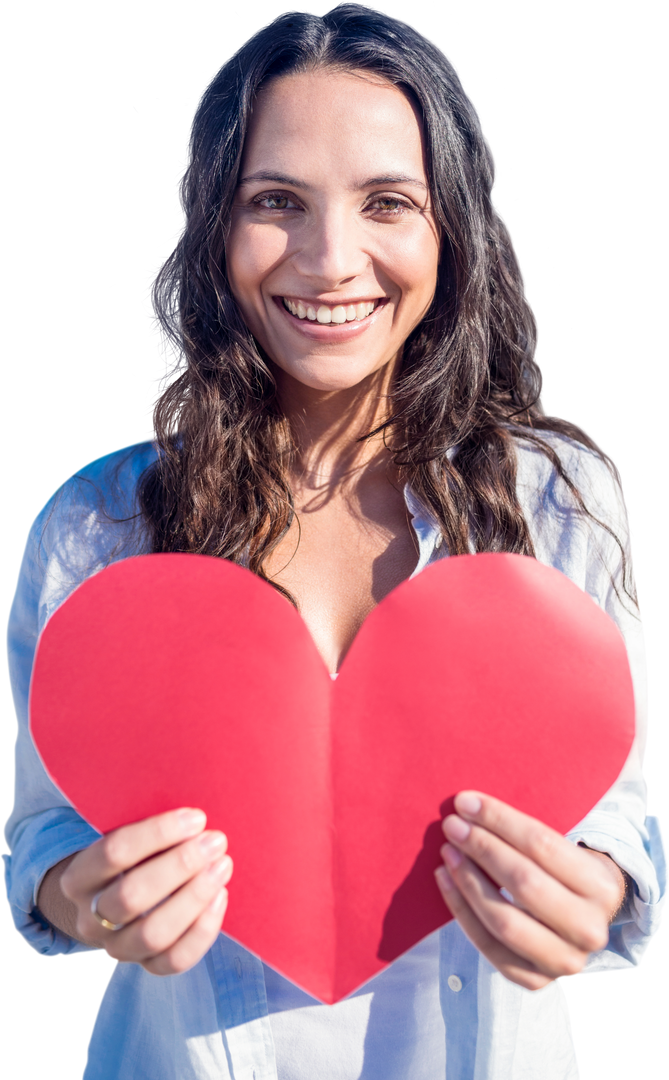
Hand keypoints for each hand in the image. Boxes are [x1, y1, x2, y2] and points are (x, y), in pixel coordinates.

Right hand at [60, 808, 232, 975]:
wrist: (111, 898)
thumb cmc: (130, 856)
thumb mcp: (125, 836)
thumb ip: (151, 831)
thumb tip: (195, 819)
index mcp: (79, 877)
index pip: (114, 853)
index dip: (158, 834)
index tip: (196, 818)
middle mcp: (90, 917)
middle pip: (131, 897)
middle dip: (180, 866)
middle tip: (215, 842)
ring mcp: (116, 947)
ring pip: (153, 934)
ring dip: (194, 897)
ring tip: (222, 866)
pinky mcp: (145, 964)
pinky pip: (175, 959)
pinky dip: (203, 929)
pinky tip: (220, 896)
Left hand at [434, 791, 626, 990]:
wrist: (582, 922)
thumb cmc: (563, 873)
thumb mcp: (564, 850)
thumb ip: (526, 835)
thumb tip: (469, 807)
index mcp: (602, 886)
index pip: (542, 844)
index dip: (499, 820)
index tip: (465, 802)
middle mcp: (590, 928)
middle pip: (523, 882)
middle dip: (482, 848)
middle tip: (452, 826)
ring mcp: (565, 961)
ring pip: (504, 920)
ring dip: (468, 881)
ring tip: (448, 852)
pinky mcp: (536, 980)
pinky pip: (490, 949)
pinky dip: (462, 912)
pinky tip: (447, 882)